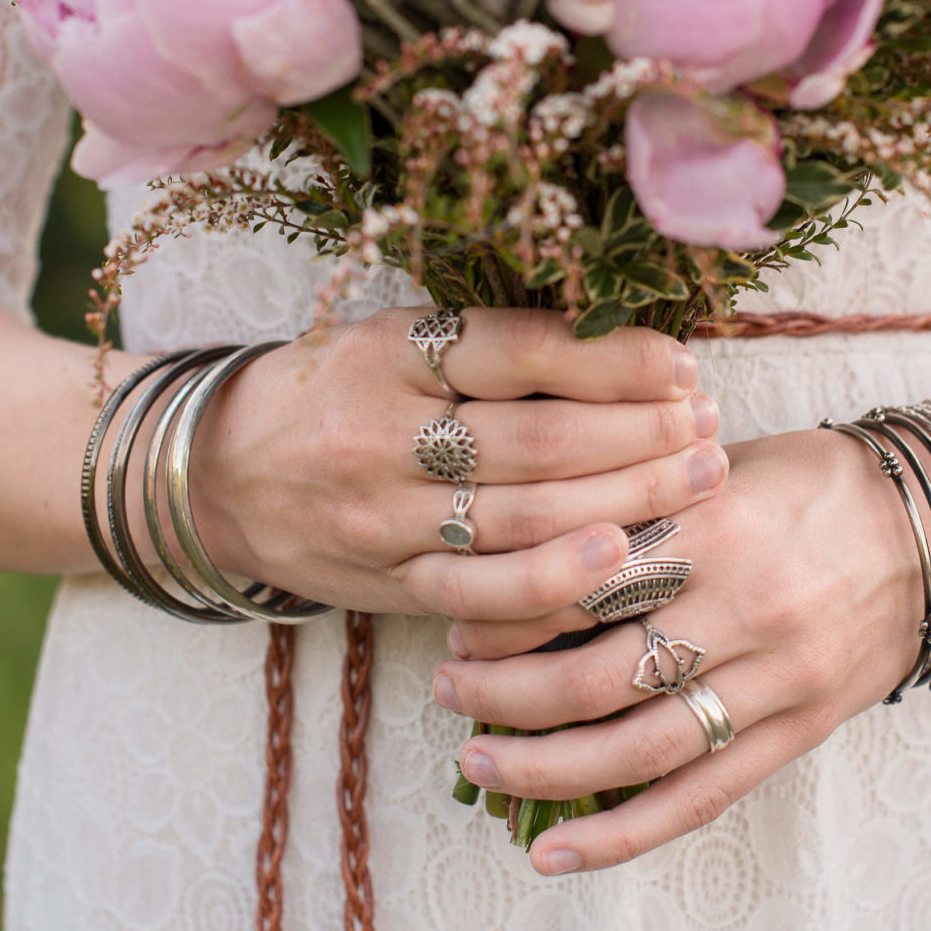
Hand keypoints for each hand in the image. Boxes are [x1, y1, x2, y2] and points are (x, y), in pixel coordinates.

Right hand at [188, 307, 729, 620]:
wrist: (218, 473)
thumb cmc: (332, 390)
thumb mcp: (391, 339)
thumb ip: (489, 344)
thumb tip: (624, 342)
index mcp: (389, 353)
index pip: (519, 350)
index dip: (611, 358)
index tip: (681, 363)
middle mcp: (383, 434)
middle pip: (537, 438)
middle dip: (641, 434)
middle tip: (711, 426)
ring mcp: (385, 518)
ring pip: (523, 516)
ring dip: (625, 499)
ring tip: (697, 480)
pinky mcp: (389, 583)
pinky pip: (482, 591)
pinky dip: (555, 582)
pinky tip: (619, 562)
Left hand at [429, 428, 924, 874]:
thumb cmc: (811, 481)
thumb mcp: (719, 461)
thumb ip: (634, 495)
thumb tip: (516, 539)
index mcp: (715, 524)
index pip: (578, 579)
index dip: (502, 605)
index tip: (455, 609)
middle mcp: (744, 608)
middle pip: (592, 677)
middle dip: (501, 691)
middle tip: (448, 685)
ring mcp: (775, 681)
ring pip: (636, 750)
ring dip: (540, 767)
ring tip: (477, 760)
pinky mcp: (798, 733)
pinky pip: (699, 798)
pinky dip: (621, 835)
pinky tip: (555, 854)